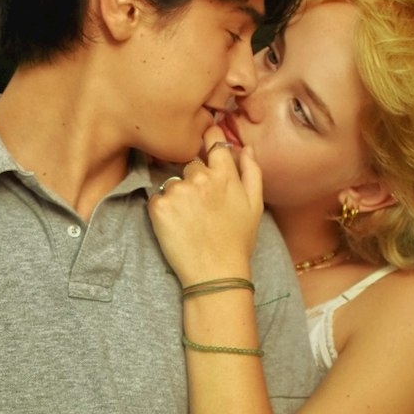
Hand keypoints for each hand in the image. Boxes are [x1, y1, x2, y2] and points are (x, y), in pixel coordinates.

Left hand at [148, 126, 263, 286]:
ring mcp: (177, 191)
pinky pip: (158, 198)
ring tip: (190, 220)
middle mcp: (199, 177)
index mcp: (224, 174)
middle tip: (201, 207)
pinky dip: (163, 209)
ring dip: (178, 195)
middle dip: (193, 178)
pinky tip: (177, 226)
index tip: (203, 145)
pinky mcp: (158, 207)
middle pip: (189, 164)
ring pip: (172, 181)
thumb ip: (252, 171)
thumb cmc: (237, 240)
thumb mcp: (255, 204)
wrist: (215, 273)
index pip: (211, 140)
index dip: (207, 140)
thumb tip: (245, 147)